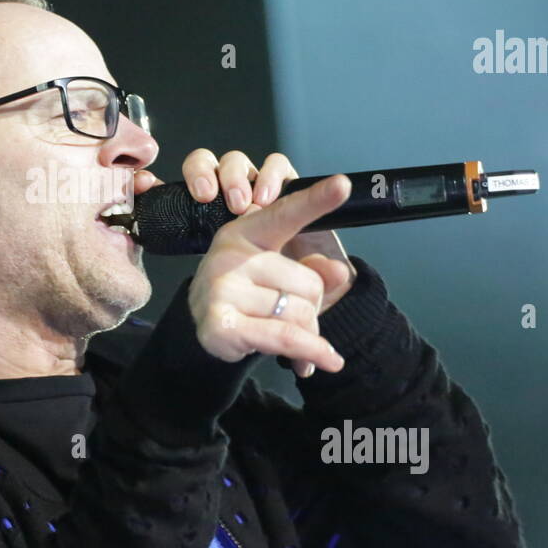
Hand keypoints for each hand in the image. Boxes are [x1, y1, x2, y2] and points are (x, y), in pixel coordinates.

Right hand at [181, 172, 353, 372]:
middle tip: (295, 316)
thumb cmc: (247, 292)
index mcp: (248, 230)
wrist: (204, 325)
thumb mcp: (280, 272)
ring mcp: (222, 289)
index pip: (286, 213)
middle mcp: (230, 254)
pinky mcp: (221, 324)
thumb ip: (313, 268)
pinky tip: (320, 362)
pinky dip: (309, 352)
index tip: (343, 185)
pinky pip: (285, 338)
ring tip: (289, 336)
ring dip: (306, 334)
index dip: (316, 199)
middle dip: (313, 307)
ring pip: (300, 314)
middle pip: (309, 283)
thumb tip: (337, 272)